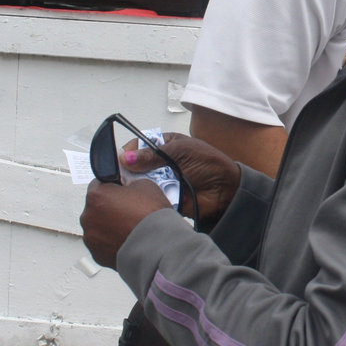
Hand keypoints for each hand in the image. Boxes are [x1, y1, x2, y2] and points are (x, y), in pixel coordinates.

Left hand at [81, 177, 171, 268]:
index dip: (112, 187)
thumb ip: (131, 184)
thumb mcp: (146, 185)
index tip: (120, 191)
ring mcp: (91, 238)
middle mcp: (88, 216)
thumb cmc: (151, 217)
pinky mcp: (97, 254)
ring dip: (109, 226)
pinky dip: (112, 242)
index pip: (98, 184)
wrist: (158, 246)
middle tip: (129, 211)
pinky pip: (102, 244)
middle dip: (110, 208)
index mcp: (96, 196)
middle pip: (96, 207)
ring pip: (98, 227)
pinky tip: (127, 239)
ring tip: (130, 228)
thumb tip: (129, 188)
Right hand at [122, 132, 240, 223]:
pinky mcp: (162, 198)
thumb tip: (126, 158)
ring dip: (136, 186)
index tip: (120, 159)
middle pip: (135, 167)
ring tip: (135, 188)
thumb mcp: (180, 151)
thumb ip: (153, 155)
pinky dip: (145, 200)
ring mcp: (160, 182)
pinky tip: (143, 200)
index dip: (129, 152)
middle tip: (123, 176)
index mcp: (164, 146)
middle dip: (128, 171)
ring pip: (139, 184)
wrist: (225, 190)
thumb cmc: (209, 164)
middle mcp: (159, 164)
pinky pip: (148, 199)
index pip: (139, 146)